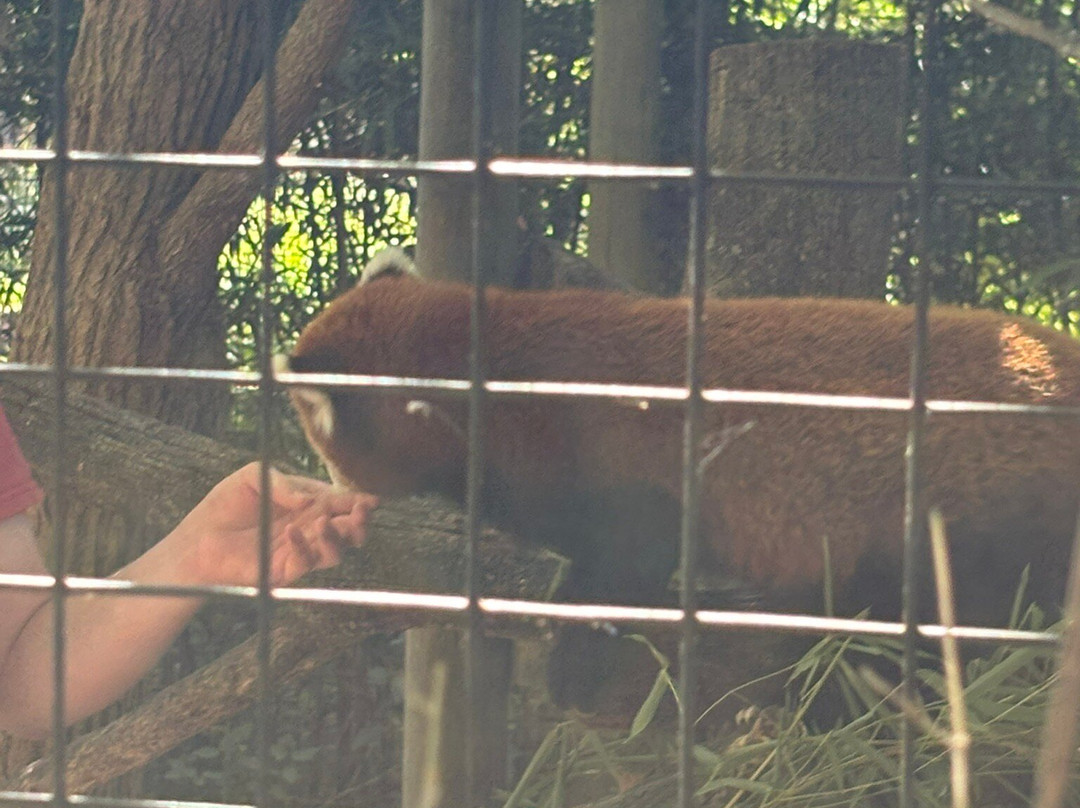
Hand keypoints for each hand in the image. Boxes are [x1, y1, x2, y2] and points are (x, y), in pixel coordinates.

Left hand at [176, 462, 377, 586]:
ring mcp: (300, 551)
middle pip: (348, 530)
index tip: (370, 499)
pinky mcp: (285, 571)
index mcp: (308, 504)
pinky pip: (305, 563)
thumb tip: (311, 500)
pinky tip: (291, 531)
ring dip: (337, 536)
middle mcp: (310, 528)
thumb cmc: (224, 506)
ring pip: (335, 551)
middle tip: (362, 512)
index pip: (341, 503)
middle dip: (359, 521)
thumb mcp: (253, 476)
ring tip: (326, 522)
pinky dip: (303, 547)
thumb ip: (283, 483)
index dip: (357, 501)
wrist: (196, 541)